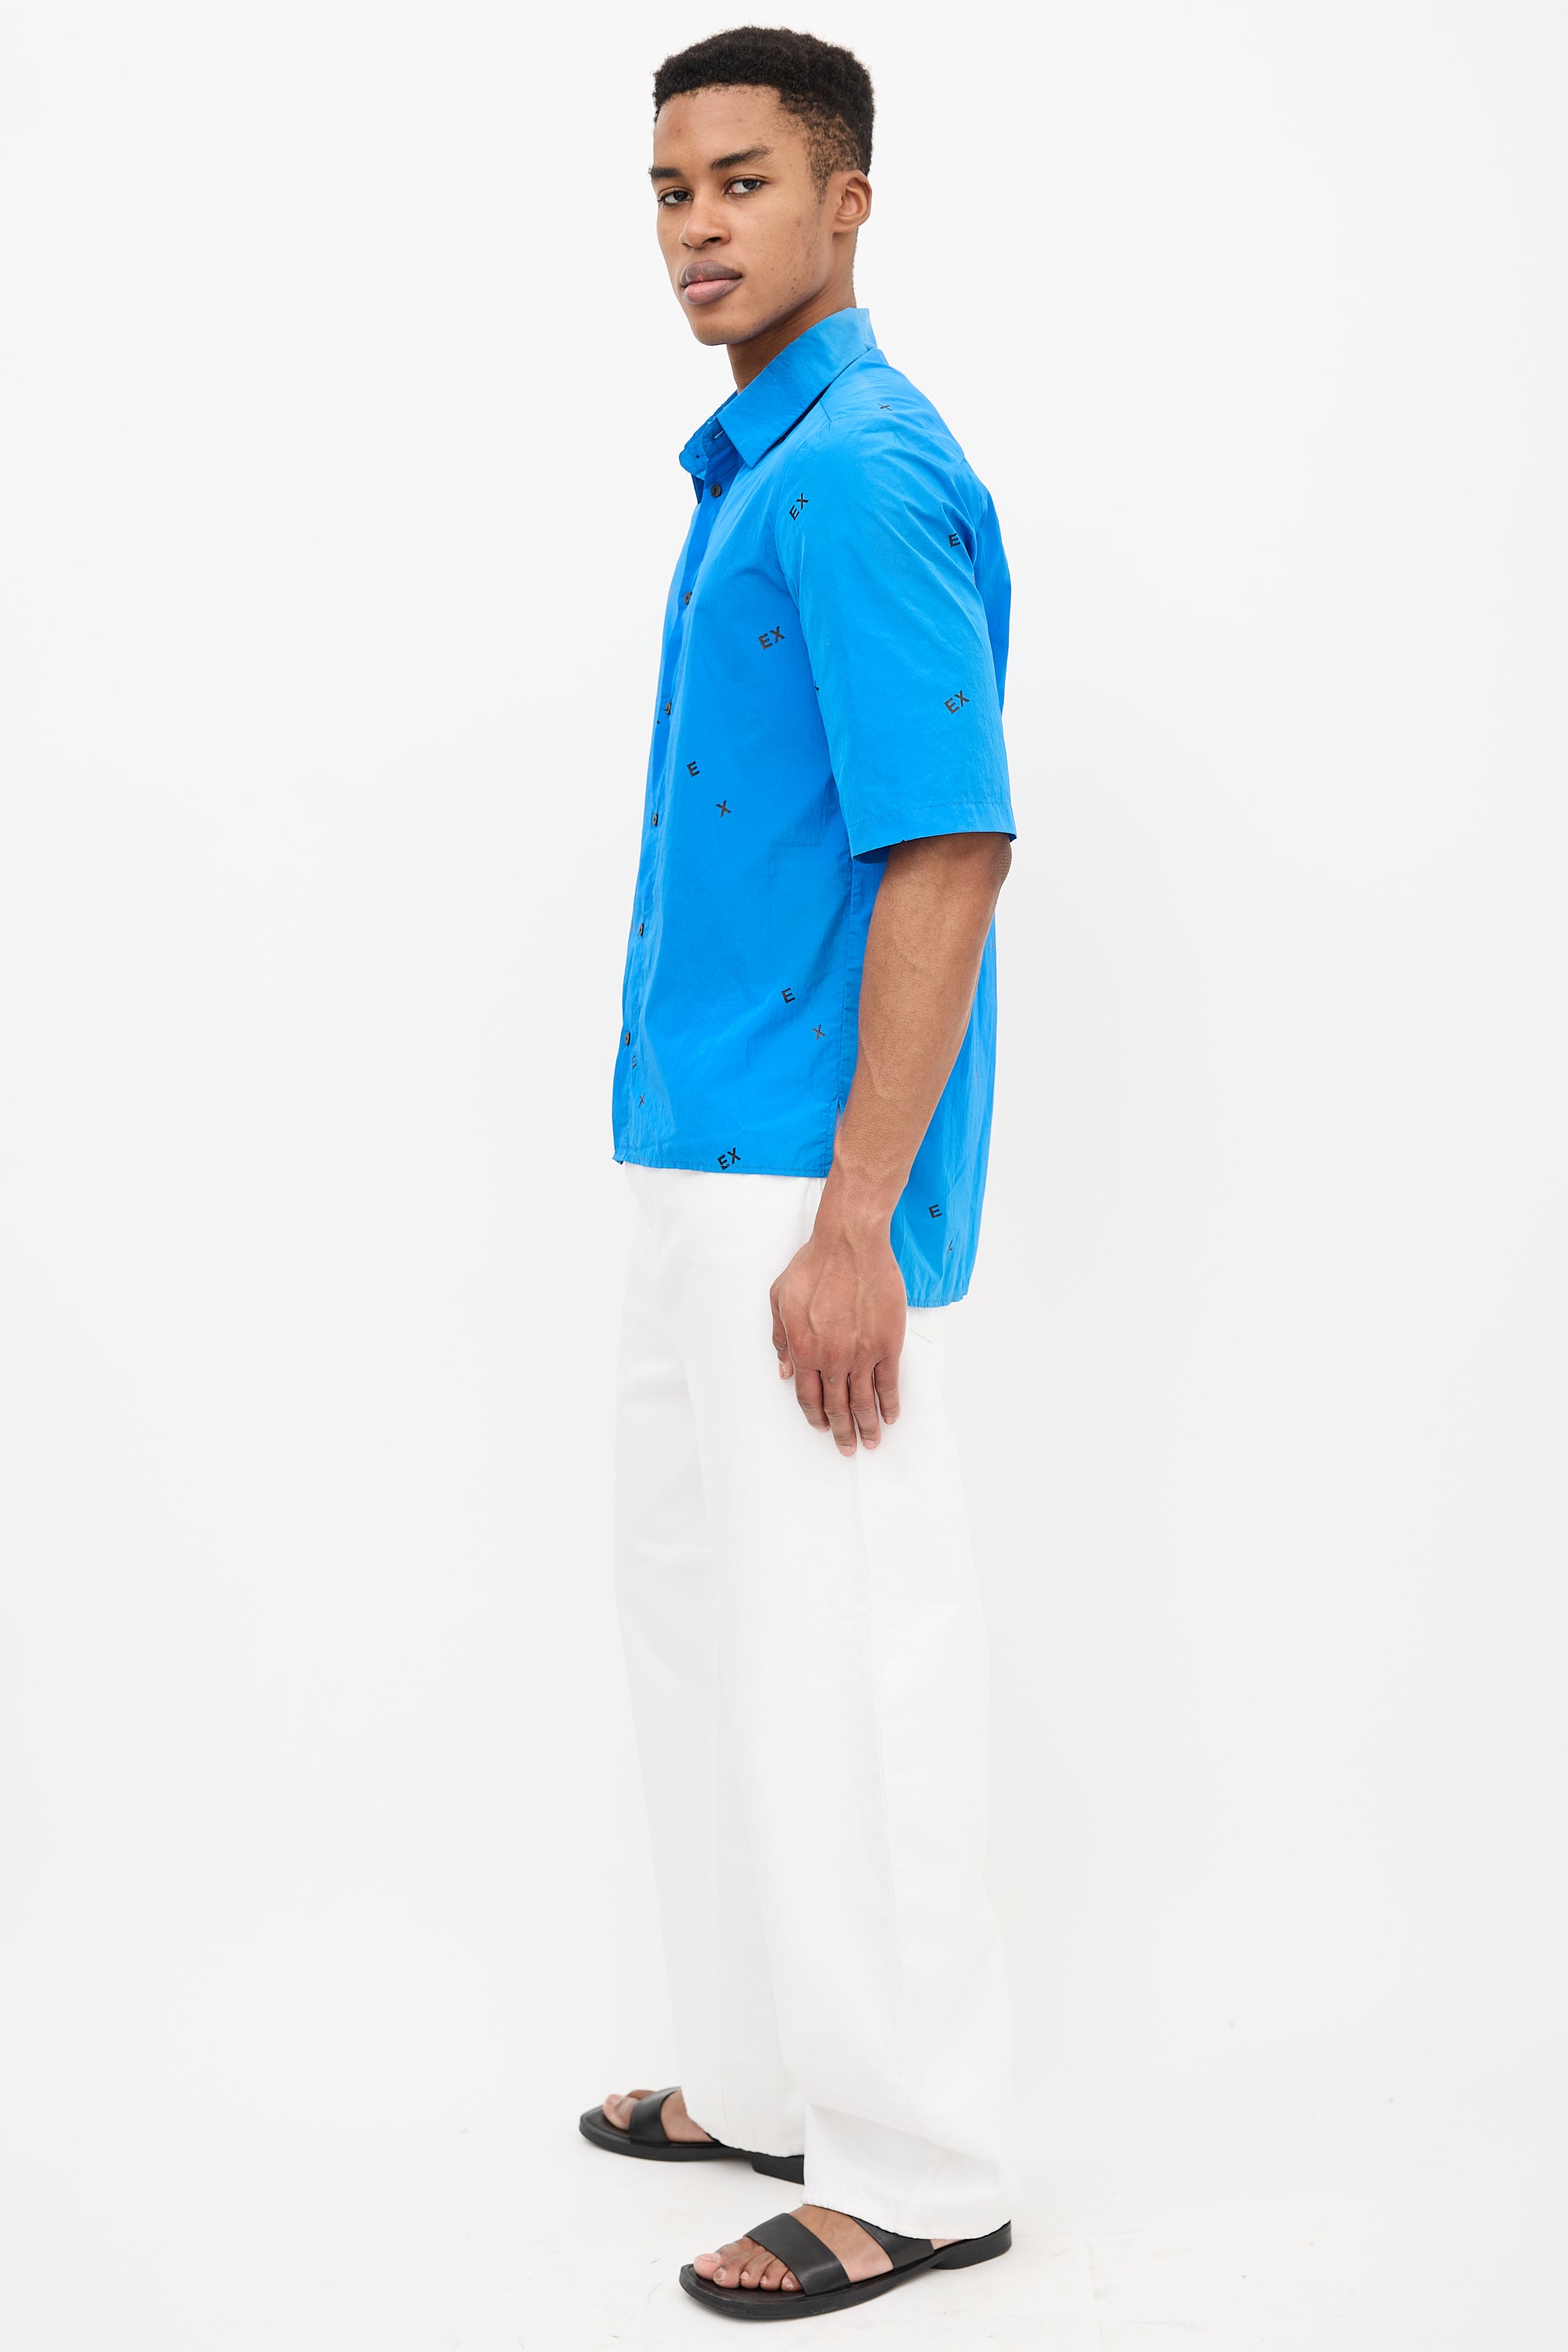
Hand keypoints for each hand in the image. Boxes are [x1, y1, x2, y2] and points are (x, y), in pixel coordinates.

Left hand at [769, 1210, 904, 1455]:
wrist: (849, 1243)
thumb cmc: (813, 1265)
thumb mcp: (780, 1298)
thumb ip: (781, 1338)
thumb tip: (785, 1371)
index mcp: (803, 1349)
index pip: (809, 1396)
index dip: (816, 1416)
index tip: (822, 1428)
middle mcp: (832, 1358)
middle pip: (837, 1406)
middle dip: (842, 1432)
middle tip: (847, 1448)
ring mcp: (862, 1353)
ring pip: (864, 1401)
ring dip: (867, 1426)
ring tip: (870, 1443)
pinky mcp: (887, 1343)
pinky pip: (888, 1383)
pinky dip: (889, 1404)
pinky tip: (890, 1416)